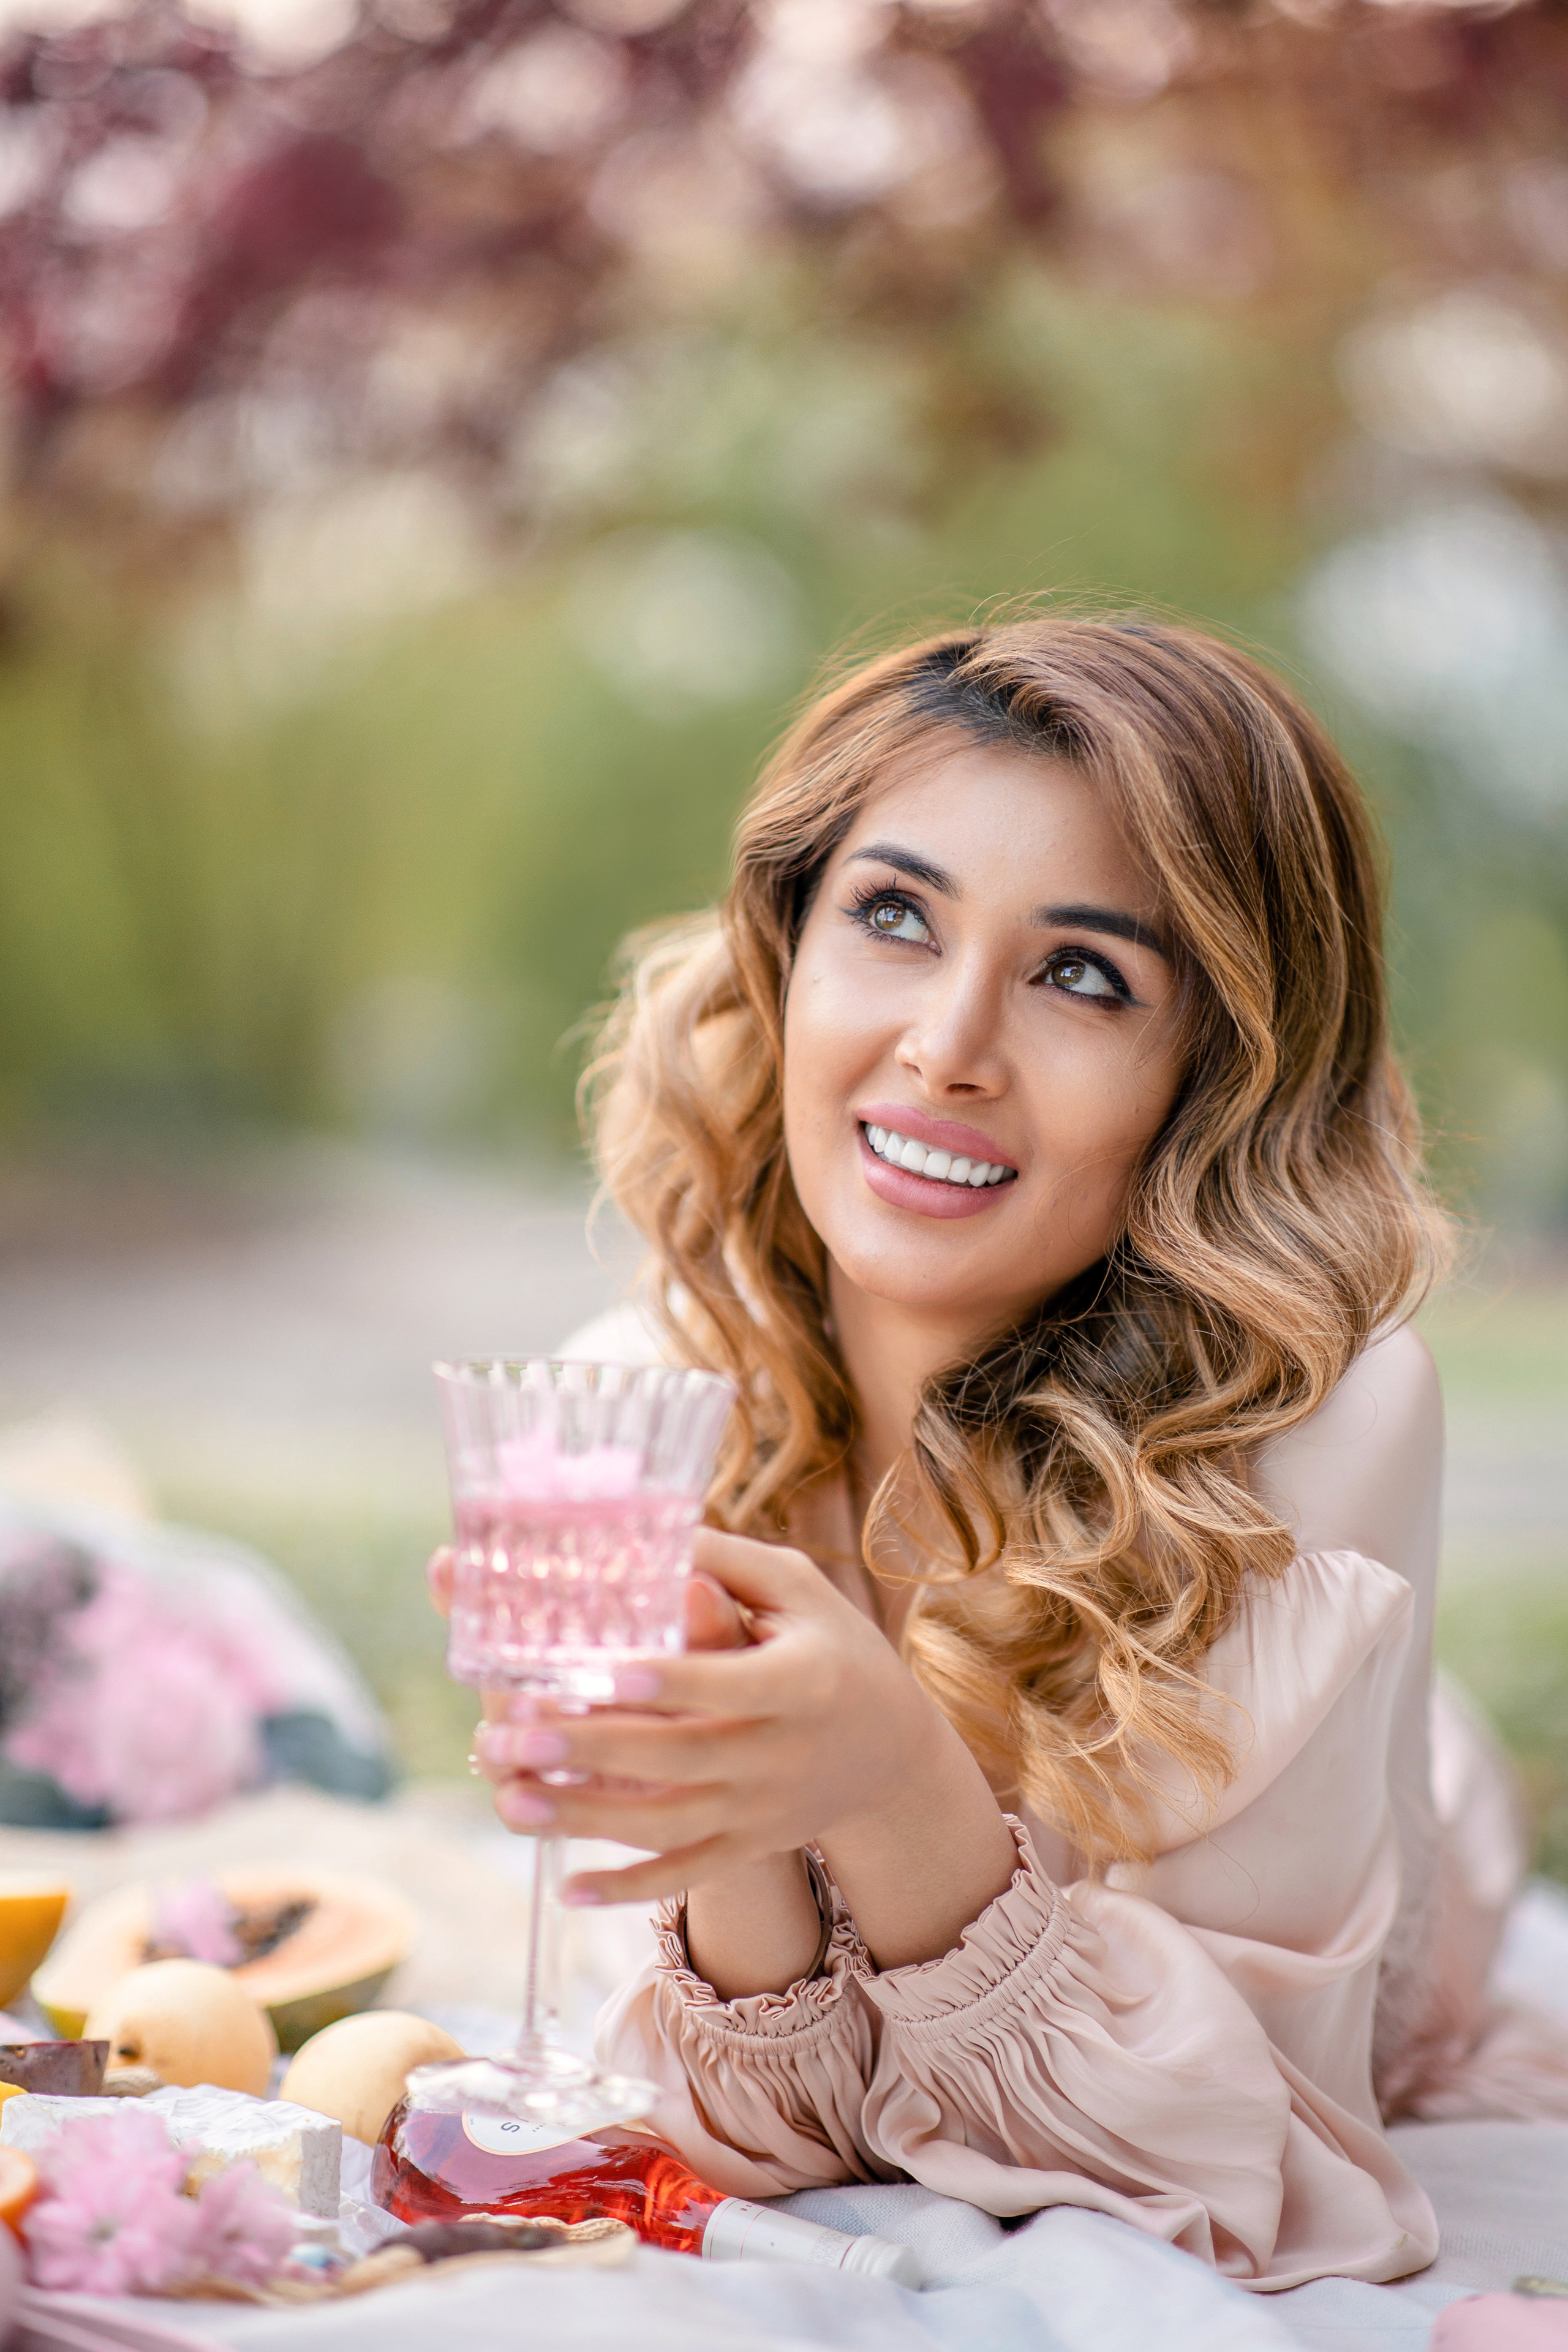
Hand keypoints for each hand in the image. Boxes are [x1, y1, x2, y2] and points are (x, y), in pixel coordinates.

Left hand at [471, 1528, 1013, 1958]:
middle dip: (592, 1750)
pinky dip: (629, 1888)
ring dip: (585, 1819)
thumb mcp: (799, 1588)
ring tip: (509, 1800)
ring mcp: (765, 1810)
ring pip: (669, 1827)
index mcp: (803, 1680)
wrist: (892, 1750)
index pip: (731, 1685)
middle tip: (511, 1735)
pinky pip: (685, 1876)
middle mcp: (783, 1754)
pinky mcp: (750, 1847)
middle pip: (680, 1759)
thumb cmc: (832, 1645)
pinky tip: (567, 1889)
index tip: (604, 1672)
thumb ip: (727, 1561)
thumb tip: (646, 1531)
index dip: (671, 1681)